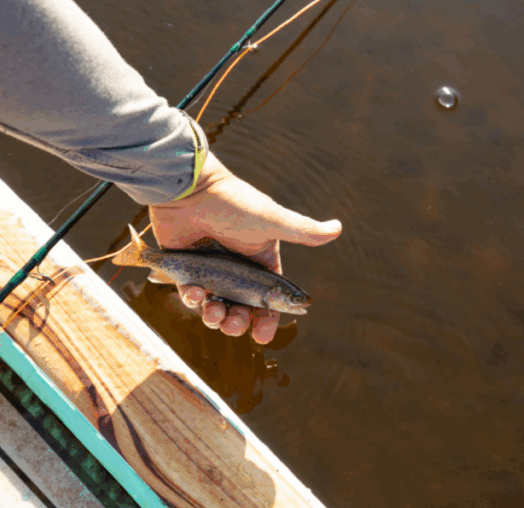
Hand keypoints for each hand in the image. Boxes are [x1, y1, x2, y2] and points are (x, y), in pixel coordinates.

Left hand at [148, 154, 341, 342]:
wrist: (191, 188)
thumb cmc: (233, 203)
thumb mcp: (271, 220)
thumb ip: (302, 230)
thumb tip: (338, 228)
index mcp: (260, 260)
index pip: (267, 299)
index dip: (267, 319)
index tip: (262, 335)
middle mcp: (237, 268)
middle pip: (241, 309)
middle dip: (238, 322)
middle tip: (234, 324)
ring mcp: (210, 270)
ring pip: (215, 306)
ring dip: (215, 317)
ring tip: (214, 312)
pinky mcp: (186, 268)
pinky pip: (190, 294)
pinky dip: (193, 299)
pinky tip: (195, 293)